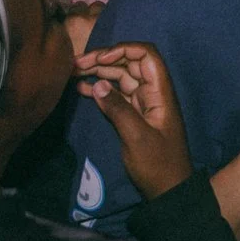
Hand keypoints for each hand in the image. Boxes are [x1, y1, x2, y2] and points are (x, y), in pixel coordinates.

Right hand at [77, 40, 196, 198]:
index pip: (146, 55)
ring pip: (120, 78)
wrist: (167, 190)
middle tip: (76, 64)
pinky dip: (100, 89)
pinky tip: (81, 88)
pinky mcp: (132, 115)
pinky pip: (116, 95)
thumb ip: (118, 110)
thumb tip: (98, 84)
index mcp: (160, 91)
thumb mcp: (137, 138)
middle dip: (104, 59)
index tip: (100, 60)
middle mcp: (152, 92)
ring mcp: (141, 103)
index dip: (124, 50)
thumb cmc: (157, 165)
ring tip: (73, 72)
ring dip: (98, 72)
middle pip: (129, 63)